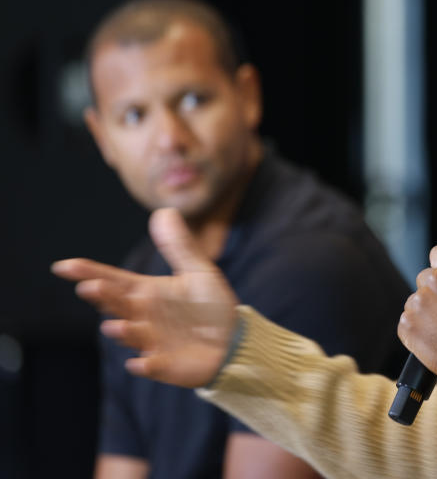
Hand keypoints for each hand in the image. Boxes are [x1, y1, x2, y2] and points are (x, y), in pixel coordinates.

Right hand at [52, 208, 238, 387]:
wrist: (233, 339)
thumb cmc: (210, 306)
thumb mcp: (198, 271)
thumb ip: (180, 246)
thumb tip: (164, 211)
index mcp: (146, 292)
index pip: (114, 280)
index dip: (89, 273)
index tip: (64, 266)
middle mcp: (142, 316)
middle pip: (118, 304)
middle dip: (104, 297)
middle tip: (90, 287)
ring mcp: (152, 341)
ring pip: (131, 335)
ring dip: (122, 331)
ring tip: (114, 325)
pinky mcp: (166, 364)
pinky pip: (153, 366)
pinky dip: (146, 365)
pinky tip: (139, 364)